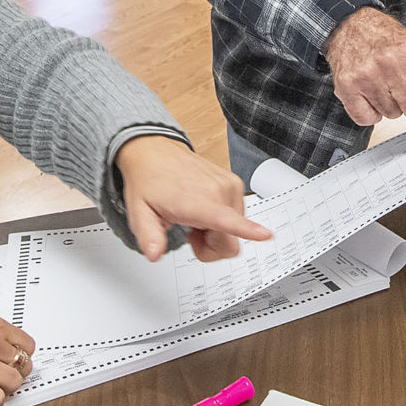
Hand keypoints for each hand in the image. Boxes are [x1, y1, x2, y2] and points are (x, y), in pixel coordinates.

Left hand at [115, 134, 270, 262]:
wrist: (154, 152)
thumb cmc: (149, 180)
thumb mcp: (139, 213)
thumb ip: (149, 236)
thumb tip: (154, 253)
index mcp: (198, 200)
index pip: (228, 221)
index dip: (249, 231)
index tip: (265, 235)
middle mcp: (220, 191)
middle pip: (231, 243)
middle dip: (211, 246)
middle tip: (190, 233)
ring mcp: (230, 186)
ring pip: (235, 231)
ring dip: (215, 232)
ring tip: (194, 217)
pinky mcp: (234, 184)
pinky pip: (237, 216)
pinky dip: (221, 219)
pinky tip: (202, 208)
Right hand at [326, 7, 405, 145]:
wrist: (351, 25)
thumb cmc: (386, 40)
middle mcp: (390, 63)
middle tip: (401, 85)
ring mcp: (367, 75)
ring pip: (391, 115)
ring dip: (390, 105)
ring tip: (382, 83)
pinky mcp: (347, 87)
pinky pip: (368, 119)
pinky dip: (370, 113)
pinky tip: (369, 94)